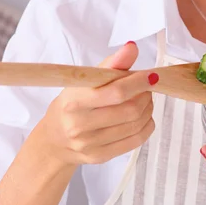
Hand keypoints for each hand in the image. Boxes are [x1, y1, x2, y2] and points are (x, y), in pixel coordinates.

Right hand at [40, 41, 156, 165]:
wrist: (54, 140)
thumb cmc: (72, 104)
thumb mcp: (84, 80)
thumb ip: (111, 63)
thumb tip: (132, 47)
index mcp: (75, 101)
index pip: (116, 92)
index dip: (139, 82)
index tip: (151, 75)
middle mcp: (80, 125)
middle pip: (129, 110)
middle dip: (145, 96)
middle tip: (147, 88)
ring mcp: (90, 144)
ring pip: (135, 125)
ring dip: (147, 109)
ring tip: (145, 100)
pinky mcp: (99, 157)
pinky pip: (135, 141)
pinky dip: (146, 126)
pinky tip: (144, 117)